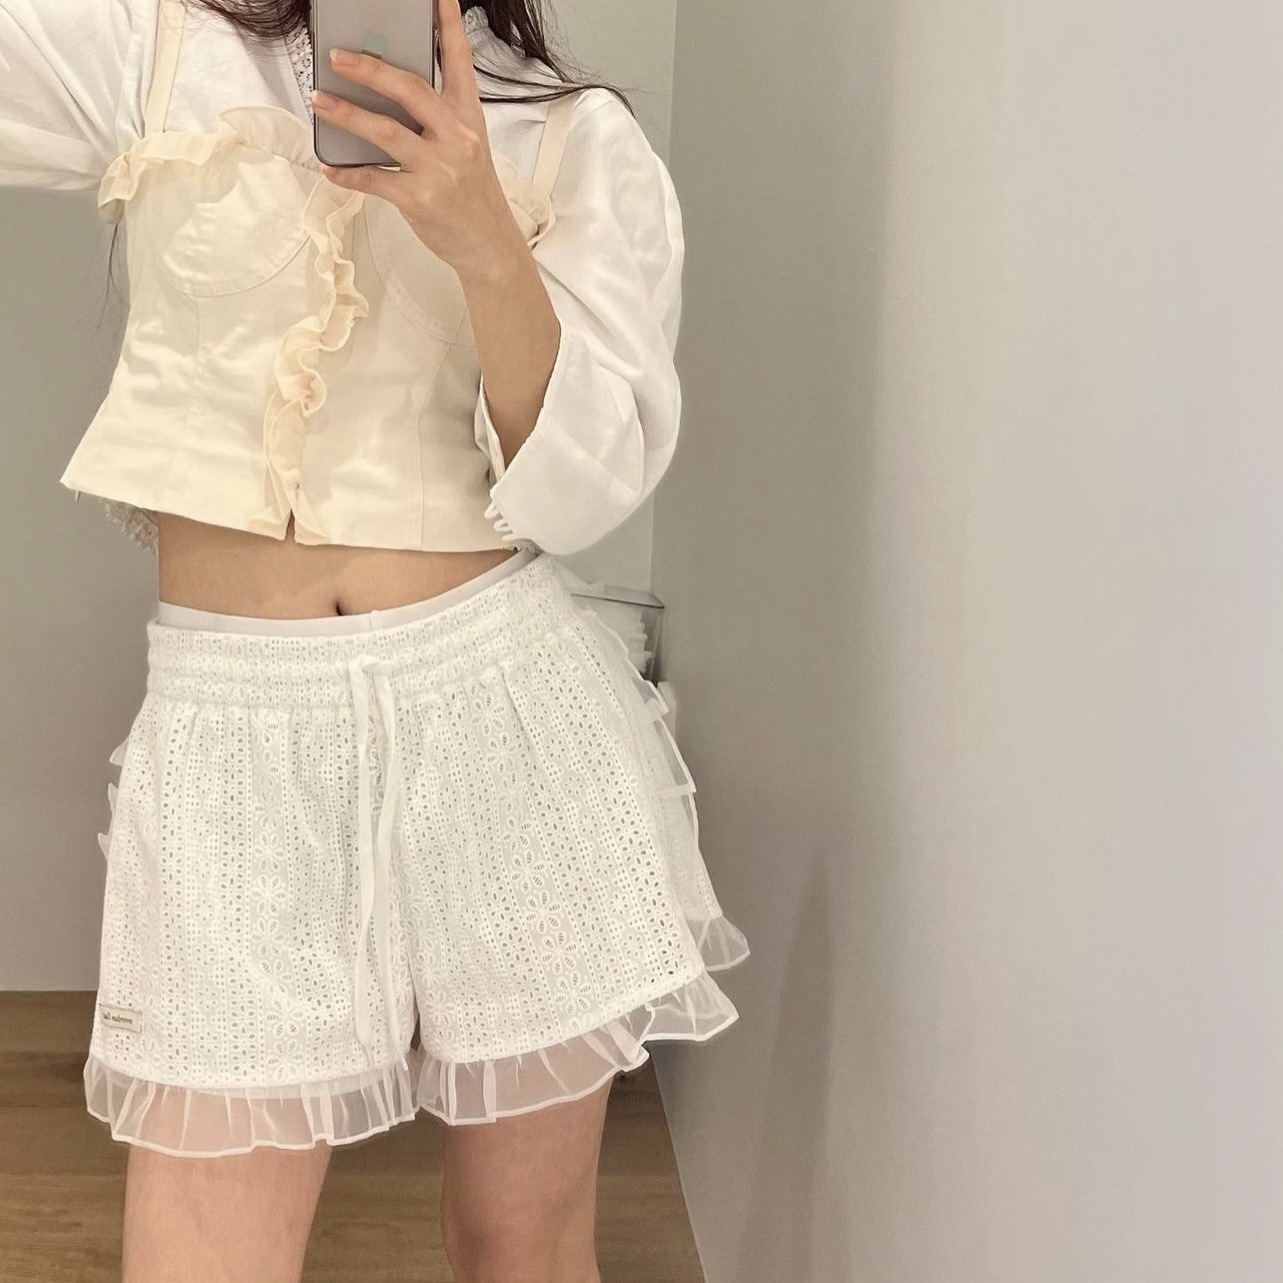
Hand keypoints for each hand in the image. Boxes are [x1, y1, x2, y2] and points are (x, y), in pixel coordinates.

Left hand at [312, 0, 523, 278]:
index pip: (458, 63)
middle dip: (370, 70)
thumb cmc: (473, 194)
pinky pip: (375, 180)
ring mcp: (438, 170)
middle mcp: (456, 139)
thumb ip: (437, 119)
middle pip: (410, 91)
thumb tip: (388, 95)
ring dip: (347, 115)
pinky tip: (330, 167)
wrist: (489, 246)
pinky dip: (349, 174)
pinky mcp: (419, 200)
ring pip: (385, 132)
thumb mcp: (467, 148)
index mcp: (468, 119)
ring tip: (320, 101)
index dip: (448, 25)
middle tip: (338, 57)